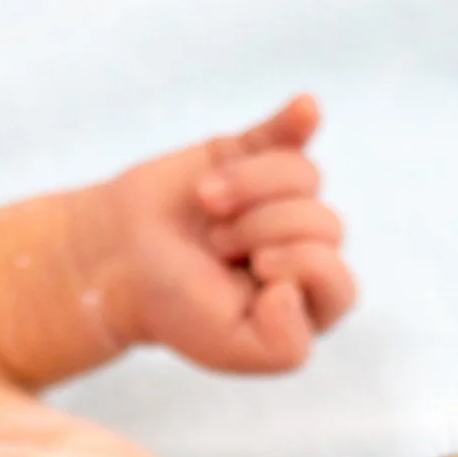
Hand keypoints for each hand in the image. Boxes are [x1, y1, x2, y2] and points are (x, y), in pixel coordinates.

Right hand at [100, 92, 357, 373]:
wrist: (118, 258)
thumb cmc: (172, 305)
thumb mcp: (228, 347)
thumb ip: (283, 346)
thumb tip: (301, 287)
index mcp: (305, 305)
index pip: (339, 284)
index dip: (298, 268)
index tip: (253, 271)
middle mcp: (302, 251)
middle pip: (326, 225)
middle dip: (264, 230)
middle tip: (217, 245)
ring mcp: (283, 200)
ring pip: (305, 176)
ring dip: (248, 187)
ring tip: (207, 204)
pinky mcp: (255, 154)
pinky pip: (291, 132)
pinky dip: (298, 119)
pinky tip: (304, 109)